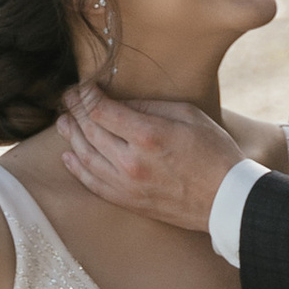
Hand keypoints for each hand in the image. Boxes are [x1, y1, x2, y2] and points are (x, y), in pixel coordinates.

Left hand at [57, 86, 239, 232]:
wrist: (225, 199)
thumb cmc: (213, 151)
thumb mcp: (188, 115)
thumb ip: (150, 107)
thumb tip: (120, 104)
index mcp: (147, 135)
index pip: (101, 111)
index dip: (88, 96)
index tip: (84, 86)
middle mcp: (130, 162)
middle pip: (89, 132)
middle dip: (76, 111)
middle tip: (68, 98)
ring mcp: (126, 185)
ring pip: (86, 157)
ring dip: (70, 137)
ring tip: (63, 122)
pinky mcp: (128, 202)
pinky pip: (93, 184)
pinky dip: (78, 168)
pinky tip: (69, 156)